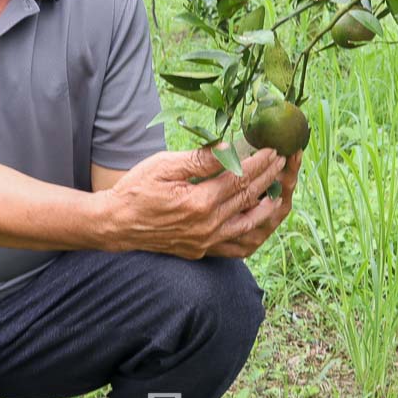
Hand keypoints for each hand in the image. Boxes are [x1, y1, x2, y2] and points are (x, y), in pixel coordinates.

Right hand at [97, 142, 287, 259]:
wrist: (115, 224)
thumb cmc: (136, 189)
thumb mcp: (164, 165)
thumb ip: (199, 160)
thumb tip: (229, 147)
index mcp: (199, 202)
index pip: (239, 180)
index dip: (259, 164)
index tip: (273, 150)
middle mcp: (207, 226)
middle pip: (247, 199)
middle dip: (268, 179)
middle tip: (282, 163)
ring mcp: (205, 242)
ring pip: (247, 224)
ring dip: (266, 206)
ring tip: (278, 190)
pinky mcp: (201, 250)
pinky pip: (234, 245)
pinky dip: (250, 232)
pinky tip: (257, 221)